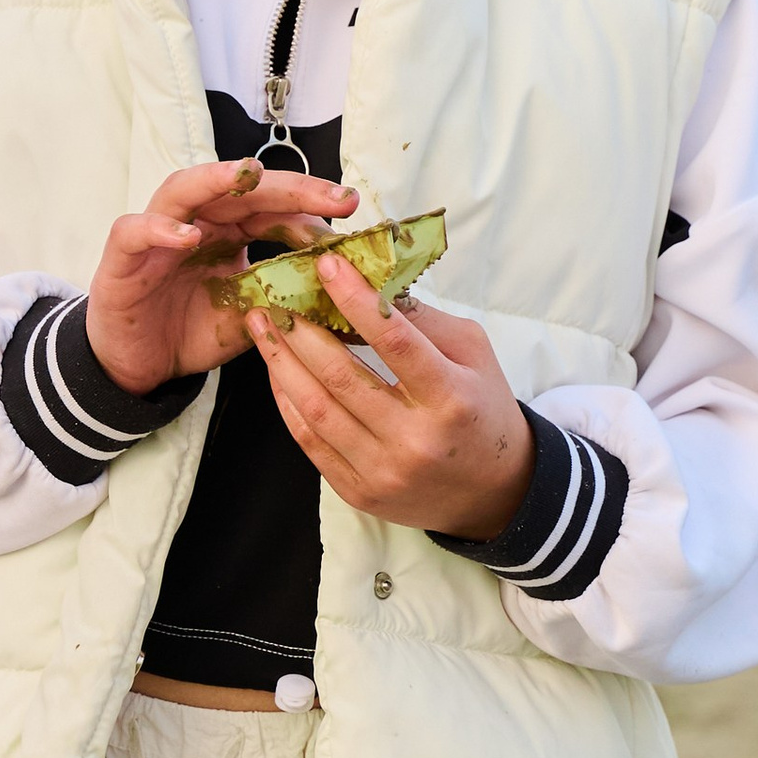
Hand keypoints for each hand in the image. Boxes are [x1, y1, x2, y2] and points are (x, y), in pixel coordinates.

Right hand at [83, 160, 358, 394]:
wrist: (139, 365)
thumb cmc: (190, 331)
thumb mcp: (249, 316)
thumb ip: (283, 296)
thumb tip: (343, 293)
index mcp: (229, 230)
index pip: (274, 207)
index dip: (311, 206)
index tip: (351, 211)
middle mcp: (195, 220)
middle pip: (239, 189)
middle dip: (288, 187)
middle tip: (333, 195)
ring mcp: (156, 233)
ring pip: (183, 189)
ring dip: (215, 178)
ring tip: (249, 175)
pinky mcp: (121, 257)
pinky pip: (135, 230)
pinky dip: (159, 229)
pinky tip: (187, 236)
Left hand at [247, 267, 531, 537]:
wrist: (493, 491)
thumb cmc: (481, 409)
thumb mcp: (474, 355)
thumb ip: (425, 320)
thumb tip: (370, 282)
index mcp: (451, 399)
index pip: (395, 342)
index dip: (355, 300)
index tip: (326, 266)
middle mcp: (415, 440)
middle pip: (343, 377)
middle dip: (300, 331)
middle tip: (274, 296)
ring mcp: (383, 471)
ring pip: (317, 410)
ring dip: (282, 364)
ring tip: (263, 328)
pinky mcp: (358, 492)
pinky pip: (310, 442)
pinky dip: (286, 403)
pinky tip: (277, 371)